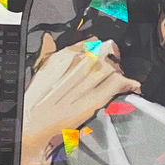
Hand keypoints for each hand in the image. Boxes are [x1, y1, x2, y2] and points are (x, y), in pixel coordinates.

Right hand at [22, 33, 140, 154]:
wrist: (32, 125)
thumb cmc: (34, 101)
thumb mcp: (39, 70)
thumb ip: (48, 52)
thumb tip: (48, 39)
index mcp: (64, 56)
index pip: (92, 42)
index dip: (100, 48)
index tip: (104, 54)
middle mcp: (77, 65)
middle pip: (106, 52)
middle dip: (112, 59)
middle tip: (114, 66)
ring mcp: (88, 81)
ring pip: (113, 67)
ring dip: (119, 73)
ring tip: (120, 79)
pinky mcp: (94, 99)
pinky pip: (118, 84)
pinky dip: (129, 84)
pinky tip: (132, 87)